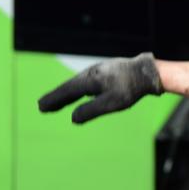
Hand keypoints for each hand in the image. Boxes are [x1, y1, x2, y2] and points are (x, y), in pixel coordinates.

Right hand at [37, 53, 162, 123]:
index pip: (67, 91)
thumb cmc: (131, 89)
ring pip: (77, 84)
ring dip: (66, 94)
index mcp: (90, 79)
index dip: (54, 100)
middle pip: (69, 87)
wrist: (147, 72)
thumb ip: (91, 110)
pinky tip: (78, 94)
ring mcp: (98, 71)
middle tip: (42, 107)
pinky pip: (86, 82)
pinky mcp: (105, 72)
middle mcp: (90, 73)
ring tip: (56, 103)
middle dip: (56, 97)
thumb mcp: (112, 103)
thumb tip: (73, 118)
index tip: (41, 106)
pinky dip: (77, 89)